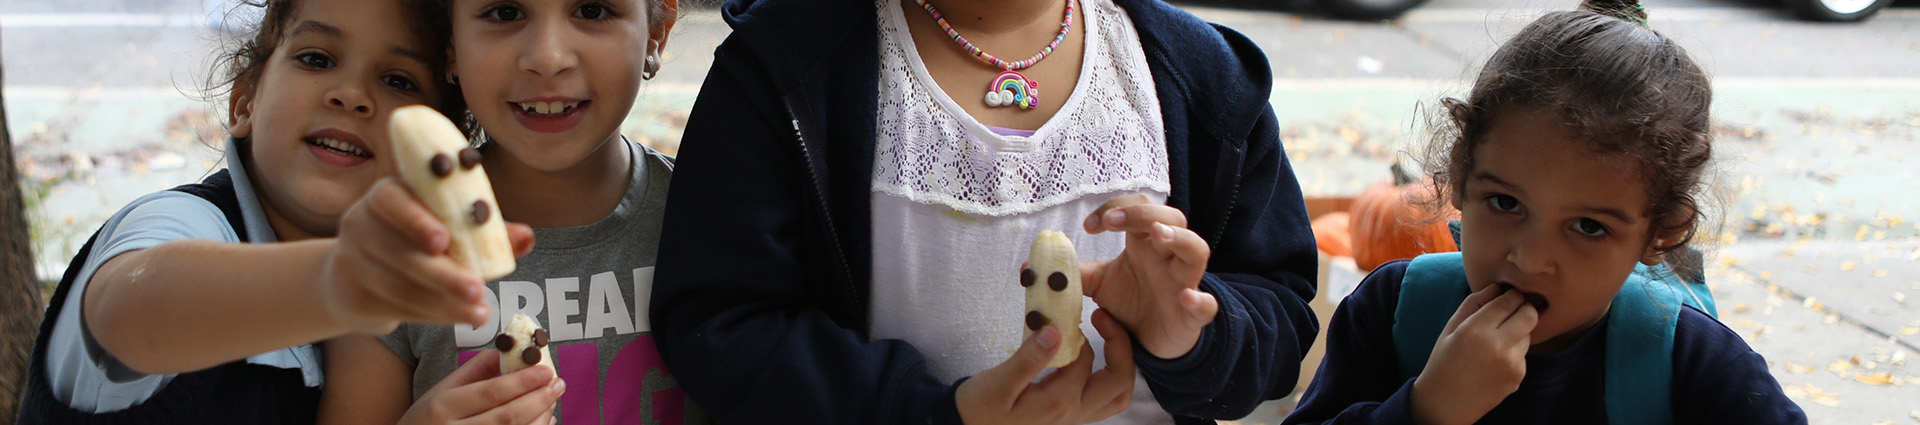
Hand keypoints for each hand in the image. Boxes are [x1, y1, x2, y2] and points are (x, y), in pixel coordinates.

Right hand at [320, 178, 535, 334]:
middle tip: (480, 291)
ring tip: (481, 314)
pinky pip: (396, 309)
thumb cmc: (415, 243)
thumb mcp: (447, 229)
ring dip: (443, 303)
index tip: (444, 240)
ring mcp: (350, 263)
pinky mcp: (351, 299)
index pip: (390, 199)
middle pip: (400, 251)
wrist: (357, 279)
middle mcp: (359, 224)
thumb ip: (485, 232)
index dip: (415, 219)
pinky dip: (431, 316)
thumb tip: (527, 236)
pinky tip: (458, 319)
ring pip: (400, 286)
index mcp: (385, 196)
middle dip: (443, 274)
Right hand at [399, 350, 563, 424]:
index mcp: (443, 407)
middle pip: (507, 417)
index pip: (490, 392)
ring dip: (540, 418)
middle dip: (539, 399)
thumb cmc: (427, 420)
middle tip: (558, 384)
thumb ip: (474, 370)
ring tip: (552, 401)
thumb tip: (509, 350)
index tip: (546, 369)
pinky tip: (544, 420)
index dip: (523, 381)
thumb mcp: (441, 391)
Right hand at [956, 310, 1134, 424]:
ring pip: (1117, 395)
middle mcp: (1074, 413)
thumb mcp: (999, 382)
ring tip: (1109, 338)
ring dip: (1121, 365)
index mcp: (1058, 401)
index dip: (1080, 333)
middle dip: (1120, 346)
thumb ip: (1029, 359)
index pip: (1085, 361)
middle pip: (1119, 382)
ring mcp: (1076, 418)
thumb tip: (1055, 331)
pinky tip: (1095, 360)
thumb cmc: (981, 406)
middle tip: (1105, 319)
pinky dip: (1110, 378)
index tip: (1066, 314)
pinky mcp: (1072, 417)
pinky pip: (1105, 400)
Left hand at [1079, 194, 1217, 358]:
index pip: (1138, 208)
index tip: (1089, 226)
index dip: (1116, 208)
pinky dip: (1201, 300)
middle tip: (1114, 221)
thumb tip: (1033, 264)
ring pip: (1196, 250)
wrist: (1151, 341)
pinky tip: (1187, 297)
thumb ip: (1074, 272)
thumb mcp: (1099, 284)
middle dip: (1143, 213)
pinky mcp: (1192, 315)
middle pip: (1172, 217)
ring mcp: (1184, 283)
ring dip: (1180, 238)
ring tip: (1159, 235)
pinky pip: (1206, 305)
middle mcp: (1167, 257)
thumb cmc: (1131, 303)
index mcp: (1145, 244)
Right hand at [1409, 285, 1538, 424]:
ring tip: (1496, 340)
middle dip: (1523, 308)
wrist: (1444, 404)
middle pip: (1530, 314)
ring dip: (1518, 330)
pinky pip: (1523, 354)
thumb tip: (1497, 287)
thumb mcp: (1450, 328)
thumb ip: (1474, 303)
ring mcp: (1511, 364)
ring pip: (1529, 334)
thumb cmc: (1443, 362)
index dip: (1510, 295)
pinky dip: (1514, 351)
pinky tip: (1494, 360)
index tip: (1506, 295)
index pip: (1509, 301)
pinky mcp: (1518, 376)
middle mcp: (1498, 346)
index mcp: (1476, 330)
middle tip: (1511, 310)